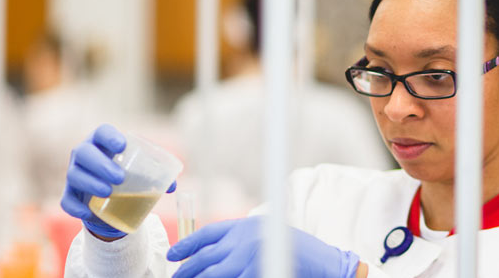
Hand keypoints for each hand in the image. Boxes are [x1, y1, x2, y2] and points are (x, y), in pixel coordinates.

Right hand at [60, 124, 175, 238]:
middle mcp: (85, 155)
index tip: (121, 146)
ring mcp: (74, 174)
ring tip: (108, 192)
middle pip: (83, 152)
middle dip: (100, 164)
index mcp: (103, 143)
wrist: (111, 201)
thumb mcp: (143, 174)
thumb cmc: (129, 177)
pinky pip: (66, 200)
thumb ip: (158, 176)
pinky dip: (75, 207)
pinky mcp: (70, 194)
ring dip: (90, 183)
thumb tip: (172, 186)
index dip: (109, 137)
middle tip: (120, 177)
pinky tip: (87, 212)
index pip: (102, 132)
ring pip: (74, 175)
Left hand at [167, 217, 359, 277]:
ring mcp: (250, 259)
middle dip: (186, 270)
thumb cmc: (300, 251)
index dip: (186, 245)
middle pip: (205, 257)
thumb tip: (217, 252)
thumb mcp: (269, 234)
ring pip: (212, 274)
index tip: (172, 255)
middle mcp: (245, 240)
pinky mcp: (258, 274)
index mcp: (247, 225)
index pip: (207, 234)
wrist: (326, 264)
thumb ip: (243, 239)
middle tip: (175, 277)